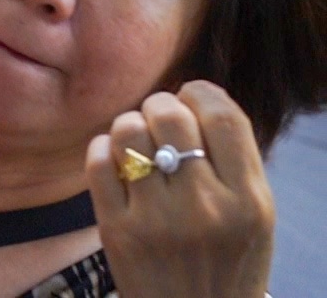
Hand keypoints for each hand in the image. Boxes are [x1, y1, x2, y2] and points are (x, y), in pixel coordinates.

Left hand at [87, 81, 273, 297]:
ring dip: (129, 125)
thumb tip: (193, 94)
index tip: (190, 97)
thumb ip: (233, 157)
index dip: (200, 93)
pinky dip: (102, 149)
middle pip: (170, 115)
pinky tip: (115, 161)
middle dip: (159, 105)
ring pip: (128, 131)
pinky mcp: (116, 230)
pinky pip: (97, 161)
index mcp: (248, 201)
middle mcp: (205, 208)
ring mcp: (157, 220)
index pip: (223, 118)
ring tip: (137, 141)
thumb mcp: (254, 213)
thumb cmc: (227, 257)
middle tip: (159, 119)